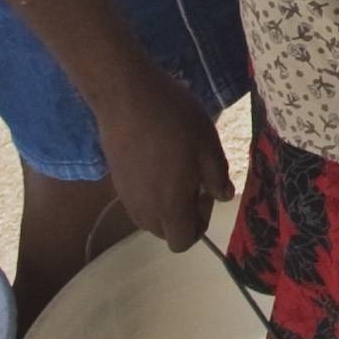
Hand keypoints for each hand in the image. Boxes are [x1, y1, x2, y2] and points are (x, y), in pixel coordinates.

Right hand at [90, 59, 227, 258]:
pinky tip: (157, 157)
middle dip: (182, 215)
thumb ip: (218, 178)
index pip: (183, 242)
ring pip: (150, 217)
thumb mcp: (208, 145)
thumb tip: (223, 196)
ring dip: (165, 203)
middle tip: (192, 178)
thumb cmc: (174, 120)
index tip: (204, 191)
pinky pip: (137, 199)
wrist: (126, 96)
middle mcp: (144, 210)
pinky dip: (150, 190)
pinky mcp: (115, 181)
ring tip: (175, 167)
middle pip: (165, 232)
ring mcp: (125, 196)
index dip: (200, 223)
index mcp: (170, 208)